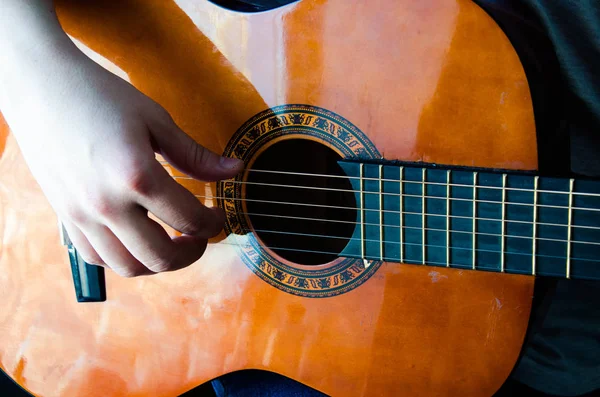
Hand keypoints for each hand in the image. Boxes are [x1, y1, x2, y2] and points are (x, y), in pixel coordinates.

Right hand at [1, 39, 242, 276]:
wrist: (41, 87)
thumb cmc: (101, 96)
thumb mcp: (156, 120)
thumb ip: (195, 155)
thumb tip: (234, 170)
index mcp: (136, 176)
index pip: (189, 220)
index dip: (214, 224)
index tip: (220, 217)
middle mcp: (107, 204)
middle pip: (161, 258)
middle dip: (192, 253)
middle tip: (200, 235)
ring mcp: (82, 215)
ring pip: (128, 266)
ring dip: (159, 263)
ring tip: (172, 241)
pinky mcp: (65, 217)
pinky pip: (98, 258)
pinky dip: (124, 258)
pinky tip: (138, 239)